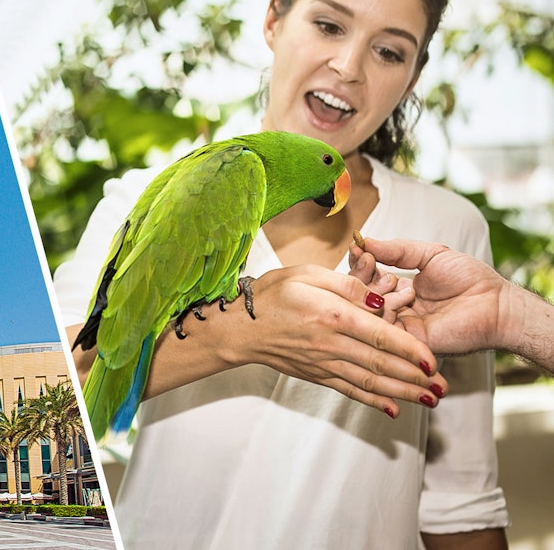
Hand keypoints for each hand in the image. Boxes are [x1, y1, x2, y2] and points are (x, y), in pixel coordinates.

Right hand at [205, 264, 446, 417]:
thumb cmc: (272, 293)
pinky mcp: (316, 375)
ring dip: (402, 393)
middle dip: (415, 377)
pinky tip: (392, 409)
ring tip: (428, 400)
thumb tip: (378, 301)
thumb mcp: (309, 273)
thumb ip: (347, 285)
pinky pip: (349, 390)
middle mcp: (330, 344)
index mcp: (332, 315)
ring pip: (369, 381)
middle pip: (381, 363)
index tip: (433, 360)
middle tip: (442, 386)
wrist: (239, 326)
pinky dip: (372, 400)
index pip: (381, 335)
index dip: (410, 350)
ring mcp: (323, 363)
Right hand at [348, 236, 504, 354]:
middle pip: (360, 295)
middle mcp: (397, 308)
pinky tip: (395, 298)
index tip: (358, 248)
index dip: (360, 263)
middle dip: (360, 275)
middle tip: (369, 262)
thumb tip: (367, 241)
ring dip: (373, 291)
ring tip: (391, 281)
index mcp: (400, 289)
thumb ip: (398, 250)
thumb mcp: (431, 254)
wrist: (496, 305)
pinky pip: (382, 329)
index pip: (366, 278)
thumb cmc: (471, 280)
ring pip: (366, 311)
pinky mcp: (408, 341)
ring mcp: (401, 326)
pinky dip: (382, 310)